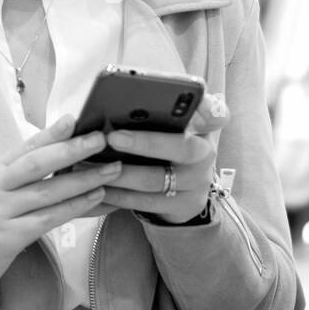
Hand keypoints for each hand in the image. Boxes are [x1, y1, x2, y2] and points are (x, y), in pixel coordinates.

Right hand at [0, 114, 122, 293]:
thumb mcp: (3, 186)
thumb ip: (29, 169)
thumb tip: (71, 147)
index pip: (28, 145)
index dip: (52, 132)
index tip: (76, 119)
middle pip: (37, 164)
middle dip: (72, 150)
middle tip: (100, 140)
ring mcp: (0, 211)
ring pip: (47, 192)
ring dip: (83, 180)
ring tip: (111, 170)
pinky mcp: (8, 237)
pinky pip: (49, 218)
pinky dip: (76, 207)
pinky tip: (96, 198)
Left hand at [95, 92, 230, 223]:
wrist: (184, 190)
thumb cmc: (169, 146)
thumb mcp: (173, 127)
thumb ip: (159, 114)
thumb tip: (117, 105)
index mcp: (204, 126)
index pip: (216, 114)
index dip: (208, 110)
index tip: (191, 104)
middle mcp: (206, 153)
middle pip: (183, 147)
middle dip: (146, 143)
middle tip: (113, 137)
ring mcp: (197, 182)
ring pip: (156, 178)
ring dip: (121, 173)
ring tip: (92, 166)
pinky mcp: (183, 205)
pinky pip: (146, 202)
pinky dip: (119, 195)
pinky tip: (99, 188)